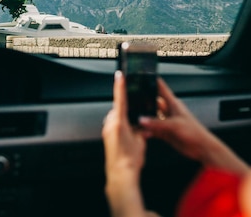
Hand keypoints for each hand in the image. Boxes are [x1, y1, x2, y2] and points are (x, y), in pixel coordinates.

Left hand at [101, 70, 148, 216]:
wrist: (120, 174)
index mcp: (119, 122)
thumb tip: (144, 125)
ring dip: (125, 120)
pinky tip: (130, 135)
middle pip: (119, 109)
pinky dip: (122, 126)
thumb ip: (141, 129)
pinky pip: (114, 126)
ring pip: (117, 118)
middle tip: (138, 116)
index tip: (120, 75)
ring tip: (136, 130)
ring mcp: (107, 131)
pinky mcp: (106, 137)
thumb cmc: (130, 159)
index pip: (120, 98)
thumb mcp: (141, 141)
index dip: (120, 85)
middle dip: (128, 110)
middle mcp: (110, 124)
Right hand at [139, 78, 249, 173]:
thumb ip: (157, 123)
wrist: (201, 147)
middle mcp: (169, 111)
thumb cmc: (194, 132)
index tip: (142, 76)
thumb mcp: (174, 125)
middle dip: (144, 102)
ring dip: (144, 119)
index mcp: (173, 103)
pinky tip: (141, 131)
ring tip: (134, 118)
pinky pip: (153, 129)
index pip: (161, 88)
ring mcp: (166, 122)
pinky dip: (147, 131)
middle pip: (153, 103)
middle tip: (132, 102)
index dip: (152, 81)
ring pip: (152, 117)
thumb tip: (142, 120)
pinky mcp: (165, 133)